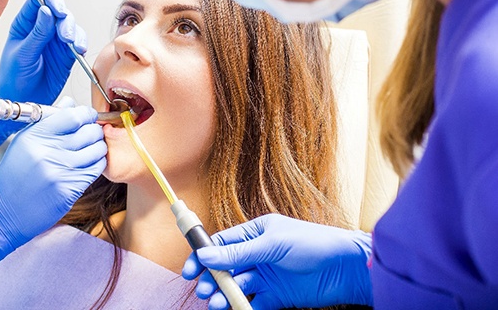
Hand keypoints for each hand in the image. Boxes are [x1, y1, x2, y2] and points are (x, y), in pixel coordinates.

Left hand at [0, 0, 86, 145]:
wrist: (21, 101)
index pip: (39, 2)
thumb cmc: (13, 78)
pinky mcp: (67, 54)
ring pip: (71, 26)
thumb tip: (46, 11)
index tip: (58, 10)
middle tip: (66, 35)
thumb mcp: (22, 54)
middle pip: (59, 13)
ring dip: (75, 33)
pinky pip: (78, 43)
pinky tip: (79, 50)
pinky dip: (81, 44)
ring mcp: (55, 41)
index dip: (50, 1)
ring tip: (74, 45)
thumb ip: (37, 34)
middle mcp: (42, 29)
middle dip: (66, 21)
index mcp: (25, 24)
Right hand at [0, 99, 105, 283]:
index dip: (86, 113)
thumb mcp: (24, 142)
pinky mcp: (69, 190)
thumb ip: (49, 121)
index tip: (88, 116)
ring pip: (97, 150)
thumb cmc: (13, 175)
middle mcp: (48, 152)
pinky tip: (88, 164)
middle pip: (89, 131)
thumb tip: (71, 103)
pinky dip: (97, 164)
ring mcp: (60, 172)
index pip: (73, 115)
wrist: (2, 213)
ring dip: (98, 147)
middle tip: (92, 133)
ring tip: (91, 149)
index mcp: (35, 136)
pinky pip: (96, 169)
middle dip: (95, 129)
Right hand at [183, 213, 372, 309]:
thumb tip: (205, 255)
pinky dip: (242, 308)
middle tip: (203, 290)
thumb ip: (238, 252)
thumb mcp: (272, 244)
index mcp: (255, 232)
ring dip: (224, 294)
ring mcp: (266, 275)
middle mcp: (258, 253)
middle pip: (225, 267)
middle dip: (211, 279)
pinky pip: (253, 303)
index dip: (203, 256)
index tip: (189, 270)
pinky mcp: (276, 296)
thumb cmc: (312, 244)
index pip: (222, 243)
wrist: (346, 268)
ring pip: (237, 286)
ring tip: (216, 303)